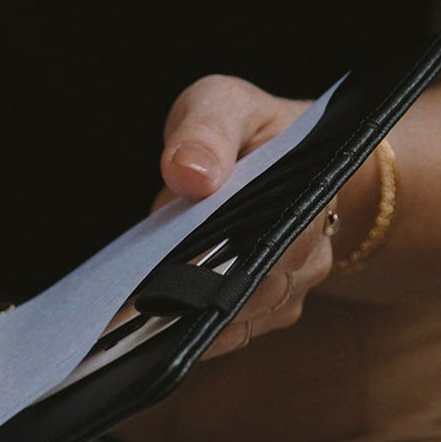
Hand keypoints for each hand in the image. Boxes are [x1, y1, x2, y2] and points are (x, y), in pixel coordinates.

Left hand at [156, 75, 336, 358]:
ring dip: (184, 322)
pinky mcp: (264, 312)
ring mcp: (291, 287)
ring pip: (235, 322)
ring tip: (129, 321)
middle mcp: (311, 250)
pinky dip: (185, 336)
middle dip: (193, 298)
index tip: (173, 271)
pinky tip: (143, 333)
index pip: (274, 243)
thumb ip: (204, 131)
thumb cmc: (247, 132)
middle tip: (132, 303)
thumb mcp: (222, 106)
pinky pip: (225, 336)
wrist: (280, 161)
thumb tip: (188, 174)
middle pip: (250, 293)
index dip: (223, 262)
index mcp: (310, 193)